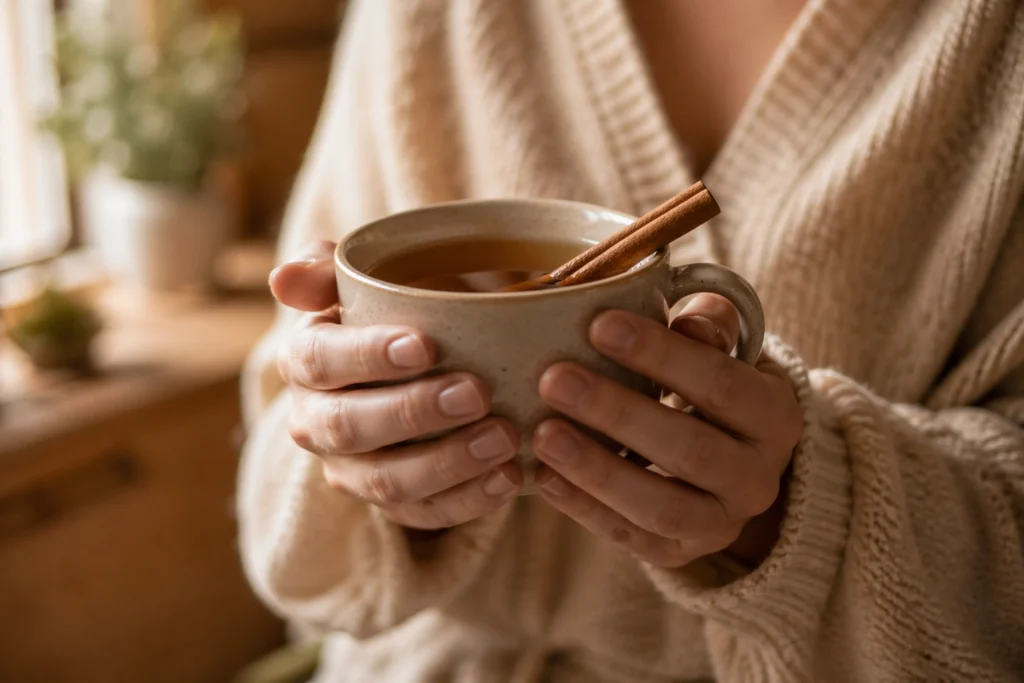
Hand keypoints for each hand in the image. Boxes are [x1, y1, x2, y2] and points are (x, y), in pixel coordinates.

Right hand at [271, 241, 522, 529]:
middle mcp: (316, 423)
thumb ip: (327, 271)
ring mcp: (352, 471)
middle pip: (350, 426)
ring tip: (504, 437)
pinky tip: (509, 476)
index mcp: (303, 362)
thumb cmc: (393, 311)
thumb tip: (282, 279)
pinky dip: (469, 500)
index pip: (318, 360)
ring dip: (448, 462)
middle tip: (475, 392)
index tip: (424, 345)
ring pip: (388, 481)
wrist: (423, 361)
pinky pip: (425, 515)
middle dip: (414, 412)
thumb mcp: (365, 280)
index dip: (366, 355)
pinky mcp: (394, 505)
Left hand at [533, 294, 801, 567]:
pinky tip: (543, 475)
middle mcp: (758, 479)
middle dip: (617, 413)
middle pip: (689, 449)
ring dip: (597, 470)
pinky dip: (584, 509)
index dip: (661, 355)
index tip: (599, 325)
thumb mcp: (722, 348)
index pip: (721, 384)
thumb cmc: (706, 383)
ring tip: (543, 434)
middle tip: (554, 379)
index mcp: (775, 417)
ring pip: (661, 507)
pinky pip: (631, 537)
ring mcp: (721, 523)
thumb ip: (711, 325)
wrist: (722, 454)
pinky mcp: (680, 553)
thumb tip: (690, 323)